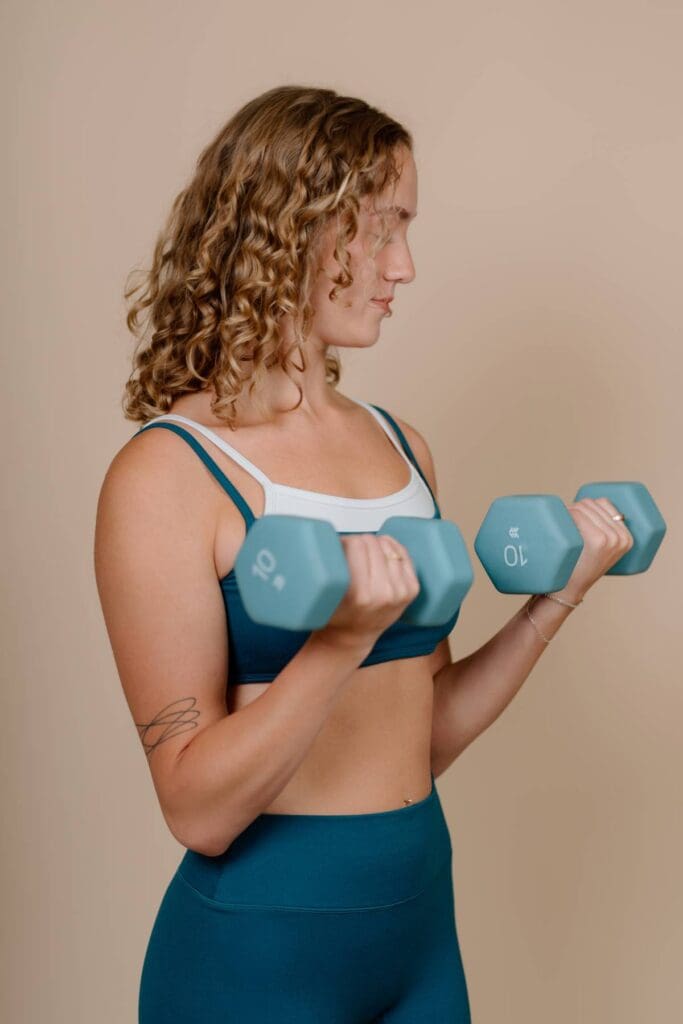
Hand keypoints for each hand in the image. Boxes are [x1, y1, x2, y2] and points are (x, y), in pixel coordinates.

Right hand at [316, 533, 420, 649]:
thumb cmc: (336, 615)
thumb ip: (331, 570)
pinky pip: (404, 554)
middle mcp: (383, 593)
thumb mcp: (327, 595)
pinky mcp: (412, 590)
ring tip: (365, 553)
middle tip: (351, 551)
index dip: (345, 541)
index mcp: (360, 595)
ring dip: (375, 544)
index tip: (340, 547)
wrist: (353, 637)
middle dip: (359, 542)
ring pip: (388, 545)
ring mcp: (400, 592)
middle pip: (372, 543)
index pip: (356, 545)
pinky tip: (383, 549)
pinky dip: (392, 547)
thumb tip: (336, 536)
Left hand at [558, 497, 634, 600]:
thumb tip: (590, 504)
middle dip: (574, 507)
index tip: (574, 516)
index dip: (585, 505)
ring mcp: (611, 539)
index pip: (604, 502)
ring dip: (568, 510)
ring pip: (583, 507)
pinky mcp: (598, 540)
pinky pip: (578, 515)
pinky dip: (566, 514)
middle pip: (591, 504)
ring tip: (560, 524)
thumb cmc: (580, 567)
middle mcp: (622, 537)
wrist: (570, 589)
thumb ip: (603, 532)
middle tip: (563, 522)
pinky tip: (560, 521)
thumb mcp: (601, 551)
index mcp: (627, 537)